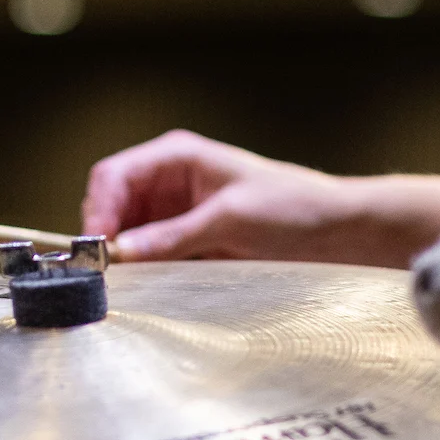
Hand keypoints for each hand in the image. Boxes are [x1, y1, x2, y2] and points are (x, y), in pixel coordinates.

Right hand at [81, 130, 439, 264]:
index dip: (99, 209)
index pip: (114, 175)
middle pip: (114, 204)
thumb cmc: (296, 206)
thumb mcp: (231, 218)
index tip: (101, 246)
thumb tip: (124, 250)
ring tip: (127, 280)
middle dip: (106, 233)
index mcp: (179, 156)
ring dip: (124, 255)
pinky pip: (152, 253)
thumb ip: (173, 235)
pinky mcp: (191, 241)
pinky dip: (144, 268)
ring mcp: (179, 212)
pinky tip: (147, 283)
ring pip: (128, 233)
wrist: (339, 231)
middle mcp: (173, 181)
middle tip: (108, 269)